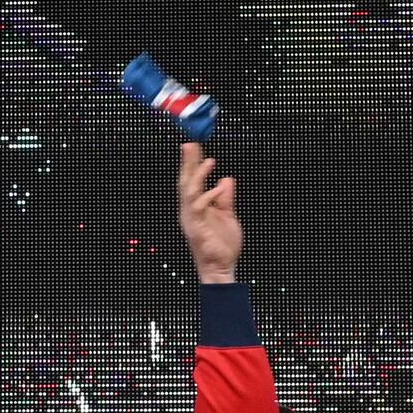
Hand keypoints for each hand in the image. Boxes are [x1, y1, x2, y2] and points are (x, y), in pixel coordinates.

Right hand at [177, 141, 239, 284]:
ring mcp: (191, 219)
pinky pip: (198, 208)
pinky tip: (217, 188)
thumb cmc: (222, 245)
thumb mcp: (227, 215)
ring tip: (207, 160)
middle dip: (188, 163)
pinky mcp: (196, 228)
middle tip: (190, 144)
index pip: (191, 181)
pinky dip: (208, 196)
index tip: (195, 147)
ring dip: (197, 175)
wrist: (221, 268)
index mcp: (195, 207)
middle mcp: (189, 211)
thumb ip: (225, 198)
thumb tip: (226, 179)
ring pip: (189, 192)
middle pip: (186, 182)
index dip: (192, 164)